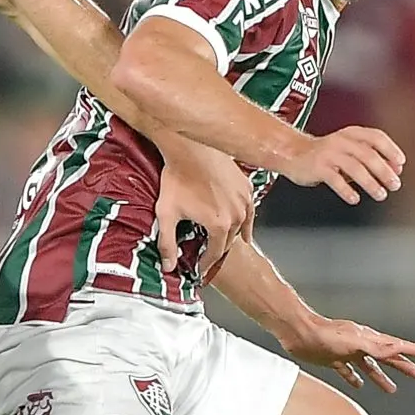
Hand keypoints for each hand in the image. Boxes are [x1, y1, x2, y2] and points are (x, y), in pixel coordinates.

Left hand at [154, 140, 253, 273]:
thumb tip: (168, 266)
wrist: (190, 147)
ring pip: (240, 227)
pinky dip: (244, 220)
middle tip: (206, 254)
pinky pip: (249, 210)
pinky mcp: (247, 187)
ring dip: (230, 235)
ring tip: (220, 242)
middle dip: (216, 249)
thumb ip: (167, 243)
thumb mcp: (166, 213)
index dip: (206, 263)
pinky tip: (244, 228)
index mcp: (220, 225)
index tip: (200, 268)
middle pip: (228, 241)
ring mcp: (244, 200)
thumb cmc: (178, 176)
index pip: (215, 254)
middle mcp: (237, 214)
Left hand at [278, 314, 414, 392]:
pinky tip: (358, 386)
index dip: (414, 351)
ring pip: (369, 367)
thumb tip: (395, 350)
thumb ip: (375, 347)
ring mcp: (347, 353)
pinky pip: (348, 371)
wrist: (298, 333)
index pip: (397, 346)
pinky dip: (355, 379)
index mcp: (368, 339)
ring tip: (392, 390)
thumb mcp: (354, 342)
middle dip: (404, 366)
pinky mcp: (332, 360)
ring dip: (381, 377)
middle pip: (387, 358)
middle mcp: (360, 345)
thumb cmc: (325, 335)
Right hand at [283, 124, 404, 205]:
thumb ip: (370, 158)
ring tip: (380, 194)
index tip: (400, 163)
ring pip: (354, 167)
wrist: (292, 152)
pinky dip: (347, 190)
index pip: (376, 137)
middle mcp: (341, 141)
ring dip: (370, 183)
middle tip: (394, 184)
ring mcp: (329, 153)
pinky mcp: (318, 167)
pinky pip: (335, 179)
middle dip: (384, 171)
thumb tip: (395, 169)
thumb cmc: (325, 154)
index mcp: (351, 134)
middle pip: (368, 154)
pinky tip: (354, 198)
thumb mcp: (349, 150)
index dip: (391, 149)